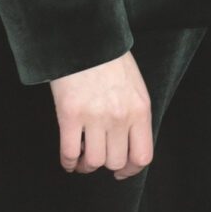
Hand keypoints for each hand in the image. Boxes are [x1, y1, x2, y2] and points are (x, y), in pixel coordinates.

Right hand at [49, 51, 153, 177]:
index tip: (121, 172)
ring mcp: (95, 117)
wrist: (85, 39)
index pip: (142, 156)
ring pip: (93, 161)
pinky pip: (69, 152)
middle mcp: (120, 117)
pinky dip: (68, 162)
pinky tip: (69, 160)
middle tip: (97, 158)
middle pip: (115, 161)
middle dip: (106, 164)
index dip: (131, 170)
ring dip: (86, 165)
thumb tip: (128, 143)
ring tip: (82, 159)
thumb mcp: (134, 87)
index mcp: (140, 110)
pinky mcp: (70, 115)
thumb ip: (135, 114)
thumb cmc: (109, 60)